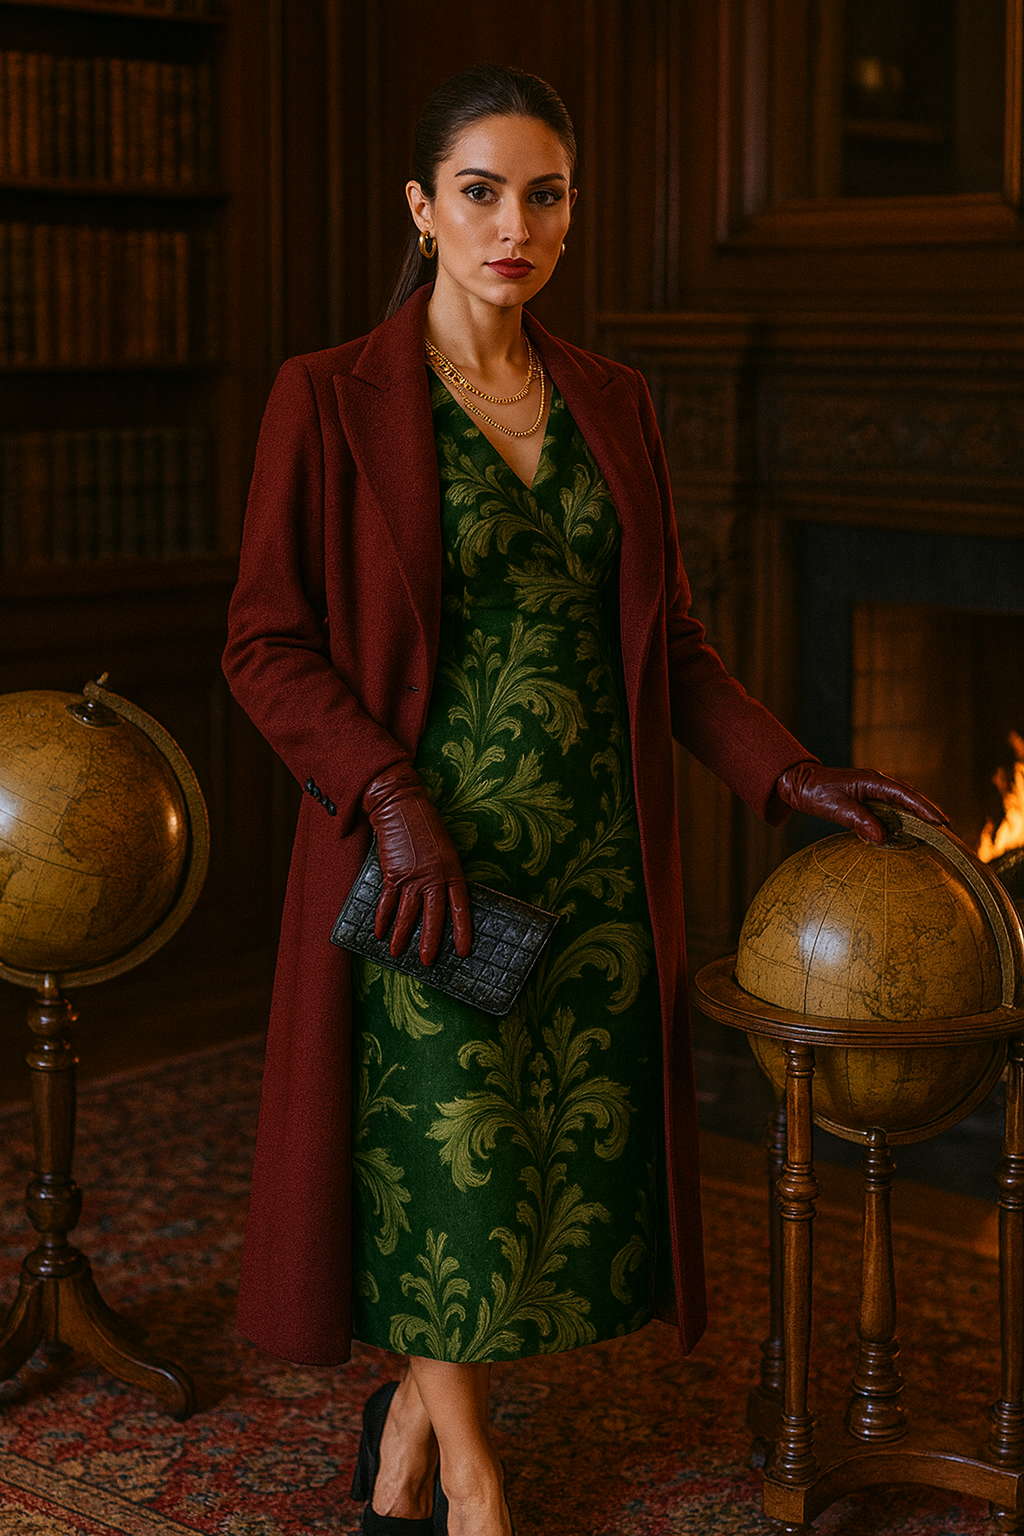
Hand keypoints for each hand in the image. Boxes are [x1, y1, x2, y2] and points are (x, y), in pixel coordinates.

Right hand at [361, 762, 470, 964]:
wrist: (401, 806)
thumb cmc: (426, 826)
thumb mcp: (446, 850)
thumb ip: (445, 874)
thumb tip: (442, 900)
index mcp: (452, 871)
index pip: (460, 906)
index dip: (462, 930)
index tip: (462, 951)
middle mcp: (434, 876)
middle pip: (433, 916)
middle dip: (430, 941)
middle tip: (427, 962)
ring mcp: (412, 876)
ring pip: (408, 913)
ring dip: (402, 935)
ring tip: (398, 954)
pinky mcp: (392, 873)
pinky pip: (388, 901)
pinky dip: (383, 918)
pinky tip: (380, 933)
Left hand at [774, 762, 948, 844]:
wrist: (799, 784)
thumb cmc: (815, 793)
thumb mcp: (835, 808)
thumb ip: (858, 821)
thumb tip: (882, 837)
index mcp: (872, 781)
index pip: (905, 796)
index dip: (924, 809)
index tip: (941, 822)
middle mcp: (878, 782)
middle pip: (911, 798)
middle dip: (930, 813)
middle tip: (948, 831)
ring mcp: (875, 789)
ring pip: (904, 802)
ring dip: (919, 815)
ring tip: (936, 832)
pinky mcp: (870, 797)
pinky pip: (893, 807)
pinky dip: (904, 817)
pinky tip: (910, 830)